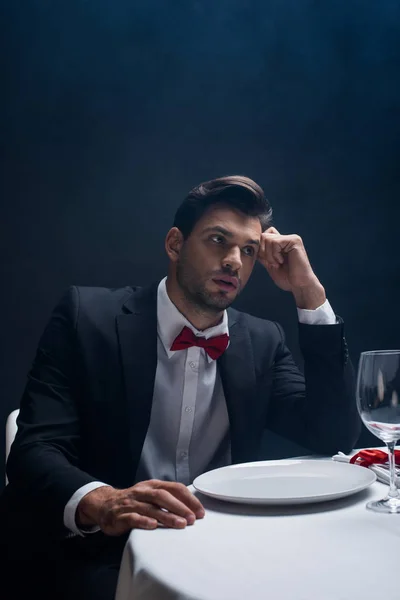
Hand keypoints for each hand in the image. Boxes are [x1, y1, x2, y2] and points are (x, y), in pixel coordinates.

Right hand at [76, 480, 204, 535]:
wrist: (104, 505)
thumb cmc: (133, 501)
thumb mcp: (150, 494)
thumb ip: (166, 498)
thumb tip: (191, 508)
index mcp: (152, 485)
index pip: (174, 488)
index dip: (188, 499)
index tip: (200, 511)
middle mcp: (142, 492)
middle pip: (163, 496)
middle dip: (180, 507)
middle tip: (193, 518)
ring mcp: (131, 503)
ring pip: (151, 507)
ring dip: (167, 516)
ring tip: (180, 524)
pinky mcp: (120, 515)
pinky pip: (133, 517)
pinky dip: (144, 521)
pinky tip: (153, 526)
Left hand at [258, 227, 325, 308]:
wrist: (299, 285)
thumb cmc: (287, 278)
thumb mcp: (270, 265)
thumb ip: (263, 255)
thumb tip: (252, 247)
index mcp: (282, 244)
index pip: (264, 236)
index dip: (261, 249)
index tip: (266, 262)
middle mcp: (287, 238)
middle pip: (263, 236)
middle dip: (264, 252)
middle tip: (274, 264)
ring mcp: (291, 238)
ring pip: (268, 239)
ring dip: (269, 255)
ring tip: (278, 263)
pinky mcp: (294, 241)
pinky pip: (275, 242)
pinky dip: (275, 254)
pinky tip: (282, 261)